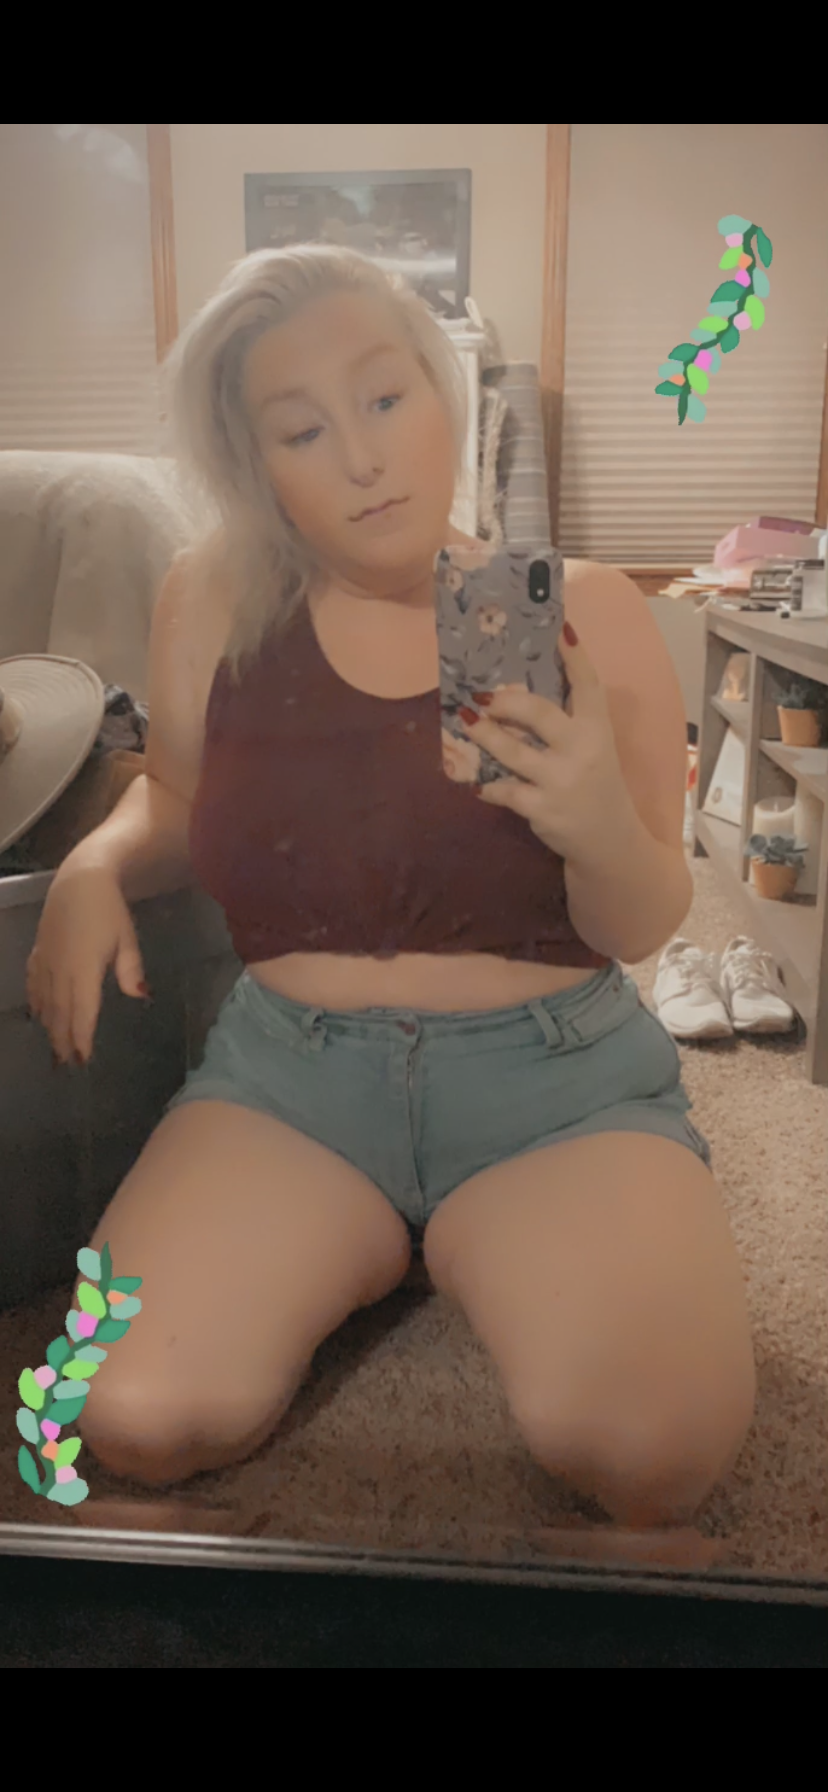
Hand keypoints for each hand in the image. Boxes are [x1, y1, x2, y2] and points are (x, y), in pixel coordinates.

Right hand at [27, 861, 148, 1066]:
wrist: (79, 880)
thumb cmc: (109, 909)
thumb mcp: (127, 937)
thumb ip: (131, 968)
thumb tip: (140, 995)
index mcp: (84, 969)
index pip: (82, 1012)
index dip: (81, 1037)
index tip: (82, 1059)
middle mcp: (61, 970)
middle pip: (60, 1013)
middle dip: (62, 1039)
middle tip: (65, 1063)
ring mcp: (46, 961)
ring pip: (45, 1001)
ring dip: (49, 1025)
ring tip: (54, 1046)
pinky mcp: (38, 951)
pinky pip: (33, 983)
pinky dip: (36, 1001)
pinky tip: (38, 1013)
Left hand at [461, 623, 634, 862]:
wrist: (609, 840)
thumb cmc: (594, 783)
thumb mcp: (593, 747)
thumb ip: (567, 720)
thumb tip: (517, 689)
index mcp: (597, 728)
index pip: (588, 684)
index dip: (575, 655)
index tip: (559, 628)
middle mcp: (582, 750)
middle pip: (538, 713)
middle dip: (506, 701)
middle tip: (482, 696)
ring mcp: (560, 780)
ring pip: (512, 751)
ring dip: (484, 735)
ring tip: (465, 722)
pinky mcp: (541, 808)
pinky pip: (503, 790)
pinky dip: (487, 785)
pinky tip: (477, 782)